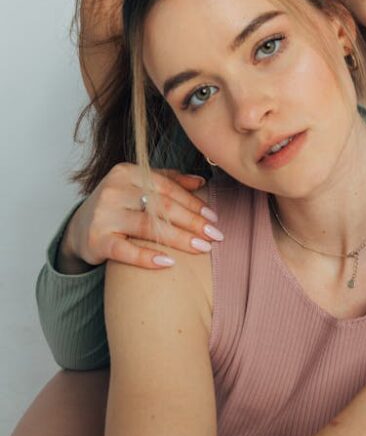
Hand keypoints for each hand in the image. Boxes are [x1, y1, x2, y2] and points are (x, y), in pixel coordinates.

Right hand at [57, 163, 222, 272]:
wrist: (79, 229)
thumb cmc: (118, 205)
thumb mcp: (139, 186)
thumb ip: (169, 180)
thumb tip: (201, 181)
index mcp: (127, 172)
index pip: (167, 188)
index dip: (193, 203)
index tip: (213, 217)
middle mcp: (114, 189)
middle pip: (161, 207)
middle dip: (193, 222)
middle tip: (215, 235)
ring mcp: (103, 214)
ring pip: (148, 227)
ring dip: (179, 239)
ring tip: (202, 248)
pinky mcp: (96, 240)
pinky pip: (125, 250)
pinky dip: (147, 257)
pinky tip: (168, 263)